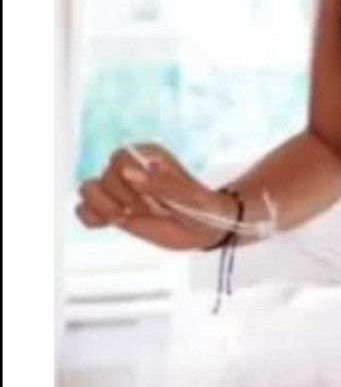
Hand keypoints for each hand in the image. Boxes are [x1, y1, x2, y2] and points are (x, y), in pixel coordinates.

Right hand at [75, 144, 237, 251]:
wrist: (208, 229)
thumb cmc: (203, 208)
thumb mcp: (191, 197)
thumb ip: (162, 184)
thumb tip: (128, 173)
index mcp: (148, 157)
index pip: (119, 159)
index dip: (131, 183)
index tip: (153, 201)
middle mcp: (131, 170)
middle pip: (104, 177)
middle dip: (124, 200)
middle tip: (150, 212)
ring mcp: (121, 192)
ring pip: (88, 189)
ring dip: (102, 207)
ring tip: (124, 218)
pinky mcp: (115, 211)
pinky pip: (85, 210)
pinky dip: (90, 218)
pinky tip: (109, 224)